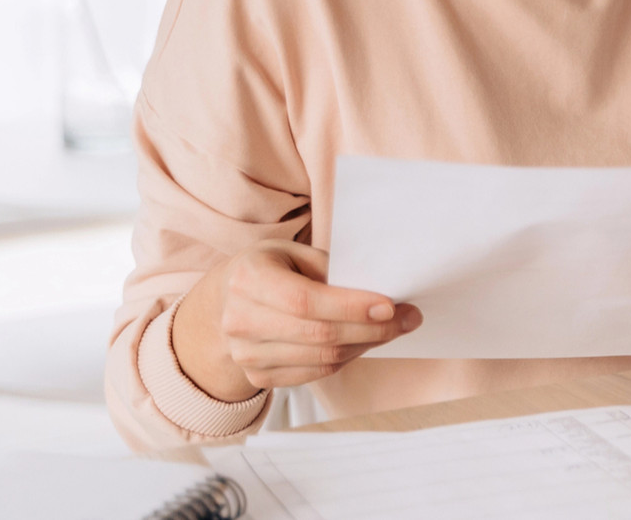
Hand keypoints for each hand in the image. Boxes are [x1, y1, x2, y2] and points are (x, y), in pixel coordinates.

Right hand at [172, 239, 420, 400]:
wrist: (223, 304)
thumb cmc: (269, 270)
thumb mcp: (292, 253)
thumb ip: (330, 269)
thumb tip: (381, 288)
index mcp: (247, 279)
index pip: (304, 301)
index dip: (350, 306)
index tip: (390, 305)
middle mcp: (239, 320)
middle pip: (318, 334)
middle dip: (372, 328)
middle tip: (408, 317)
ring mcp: (245, 354)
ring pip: (322, 359)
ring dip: (366, 345)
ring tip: (393, 328)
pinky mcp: (258, 377)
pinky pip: (316, 374)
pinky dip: (347, 358)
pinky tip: (364, 342)